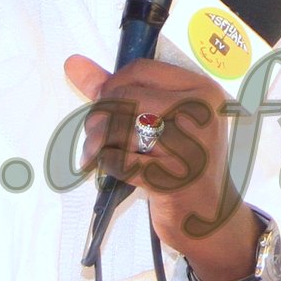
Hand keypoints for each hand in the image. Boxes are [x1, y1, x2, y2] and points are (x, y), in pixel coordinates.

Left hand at [63, 54, 256, 280]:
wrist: (208, 216)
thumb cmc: (181, 163)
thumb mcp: (160, 121)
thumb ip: (116, 90)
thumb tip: (72, 63)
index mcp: (202, 90)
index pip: (139, 70)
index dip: (111, 86)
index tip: (106, 107)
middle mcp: (200, 113)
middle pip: (125, 97)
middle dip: (99, 117)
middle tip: (96, 138)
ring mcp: (190, 146)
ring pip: (119, 127)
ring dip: (96, 142)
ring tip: (95, 153)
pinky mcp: (173, 179)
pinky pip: (120, 161)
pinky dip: (106, 164)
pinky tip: (111, 168)